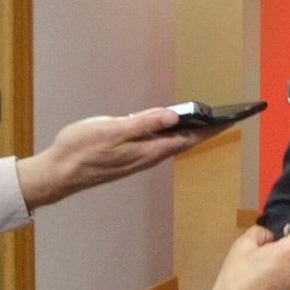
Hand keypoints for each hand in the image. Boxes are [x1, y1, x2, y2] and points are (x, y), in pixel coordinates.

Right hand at [16, 107, 220, 207]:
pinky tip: (172, 127)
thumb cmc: (81, 149)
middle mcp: (149, 156)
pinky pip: (158, 144)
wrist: (58, 173)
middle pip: (185, 140)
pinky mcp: (129, 157)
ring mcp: (139, 158)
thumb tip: (174, 116)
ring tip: (207, 120)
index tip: (232, 119)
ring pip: (172, 143)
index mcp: (149, 149)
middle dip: (206, 129)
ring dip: (191, 131)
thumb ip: (143, 122)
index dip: (211, 127)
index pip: (189, 136)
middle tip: (227, 117)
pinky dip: (172, 134)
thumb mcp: (112, 130)